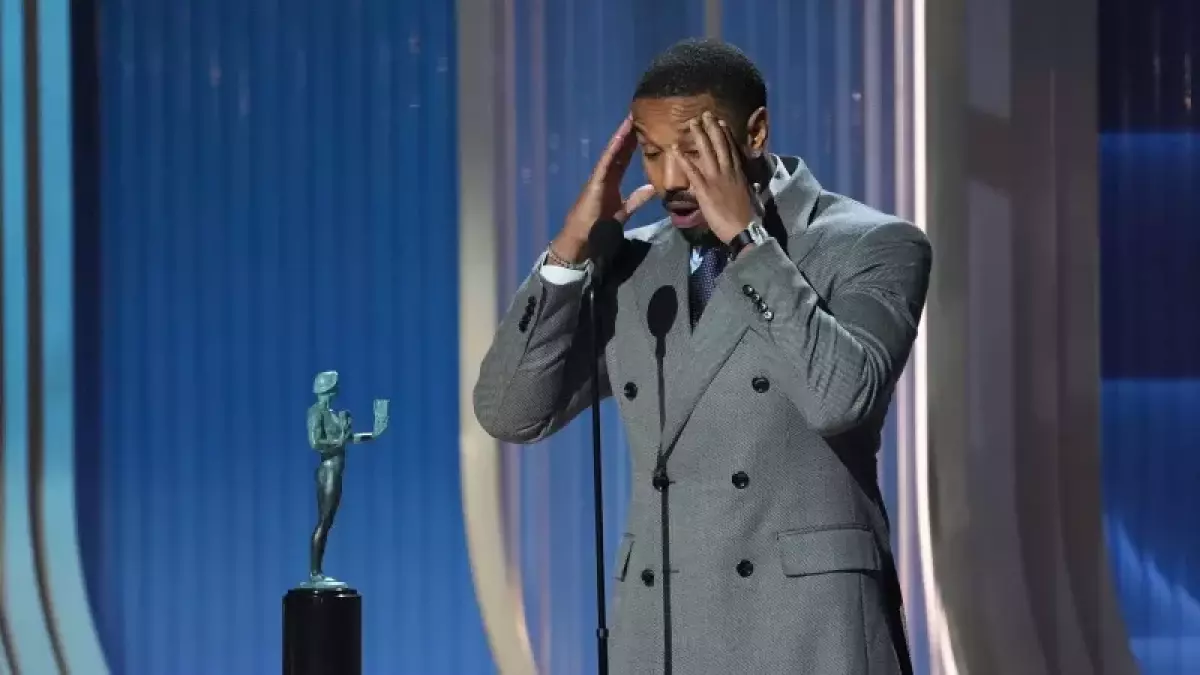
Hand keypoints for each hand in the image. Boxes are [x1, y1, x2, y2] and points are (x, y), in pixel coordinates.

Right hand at [553, 116, 655, 261]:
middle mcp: (605, 175)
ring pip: (613, 152)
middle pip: (619, 150)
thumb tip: (652, 188)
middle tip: (639, 115)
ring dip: (622, 136)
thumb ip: (637, 199)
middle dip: (629, 134)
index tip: (644, 129)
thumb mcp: (624, 211)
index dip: (634, 144)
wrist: (582, 238)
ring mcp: (599, 176)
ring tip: (631, 119)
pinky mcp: (596, 181)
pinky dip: (613, 149)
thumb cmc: (598, 227)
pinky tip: (621, 137)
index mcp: (612, 181)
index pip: (625, 158)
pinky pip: (606, 162)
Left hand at [670, 112, 758, 243]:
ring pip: (707, 152)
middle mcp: (728, 171)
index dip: (725, 134)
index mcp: (738, 173)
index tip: (720, 122)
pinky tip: (675, 149)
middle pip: (719, 144)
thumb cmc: (745, 216)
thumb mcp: (746, 194)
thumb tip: (742, 181)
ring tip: (691, 122)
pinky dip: (683, 159)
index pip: (731, 149)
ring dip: (699, 136)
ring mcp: (716, 178)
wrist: (743, 229)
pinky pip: (692, 171)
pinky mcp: (705, 189)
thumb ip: (741, 184)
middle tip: (704, 114)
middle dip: (712, 128)